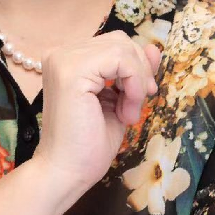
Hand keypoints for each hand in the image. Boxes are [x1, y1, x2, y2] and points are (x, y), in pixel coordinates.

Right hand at [32, 30, 161, 193]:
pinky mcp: (71, 71)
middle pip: (119, 41)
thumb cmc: (88, 145)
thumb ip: (135, 71)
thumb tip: (154, 48)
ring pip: (121, 47)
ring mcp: (63, 59)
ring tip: (127, 112)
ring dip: (136, 81)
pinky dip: (133, 84)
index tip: (141, 97)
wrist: (65, 174)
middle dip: (139, 71)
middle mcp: (61, 53)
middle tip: (136, 106)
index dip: (136, 67)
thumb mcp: (121, 100)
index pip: (114, 44)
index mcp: (67, 59)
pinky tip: (125, 111)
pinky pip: (120, 59)